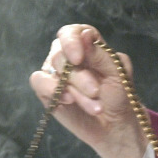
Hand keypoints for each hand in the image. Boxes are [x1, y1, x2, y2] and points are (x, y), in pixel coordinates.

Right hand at [29, 24, 146, 157]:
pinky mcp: (47, 90)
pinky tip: (69, 101)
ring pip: (52, 69)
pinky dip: (51, 90)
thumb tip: (85, 34)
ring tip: (93, 106)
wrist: (114, 125)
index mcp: (88, 46)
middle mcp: (69, 56)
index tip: (78, 58)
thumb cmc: (119, 96)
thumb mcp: (118, 75)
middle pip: (61, 54)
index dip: (71, 41)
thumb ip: (101, 55)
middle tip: (96, 92)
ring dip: (72, 89)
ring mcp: (56, 72)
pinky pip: (38, 81)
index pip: (72, 32)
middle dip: (79, 77)